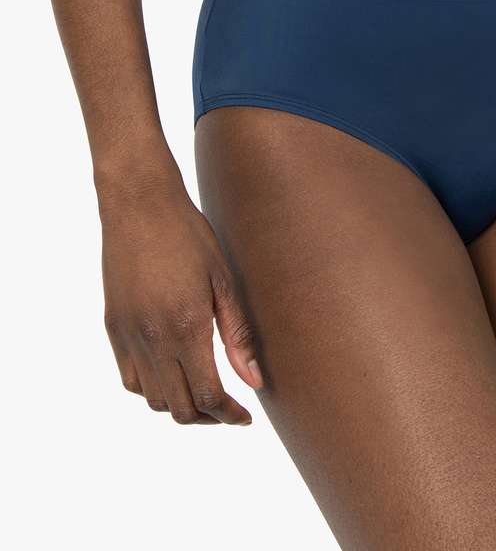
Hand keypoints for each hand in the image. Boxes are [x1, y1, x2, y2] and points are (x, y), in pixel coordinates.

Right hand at [99, 162, 263, 425]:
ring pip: (152, 399)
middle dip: (208, 416)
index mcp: (186, 328)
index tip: (245, 417)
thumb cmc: (189, 235)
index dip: (228, 415)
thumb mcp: (223, 280)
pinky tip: (173, 372)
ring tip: (204, 390)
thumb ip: (239, 335)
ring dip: (180, 404)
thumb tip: (255, 381)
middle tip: (229, 407)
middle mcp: (153, 340)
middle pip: (178, 407)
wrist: (140, 206)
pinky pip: (130, 379)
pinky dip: (152, 388)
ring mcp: (128, 336)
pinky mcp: (113, 327)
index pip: (207, 396)